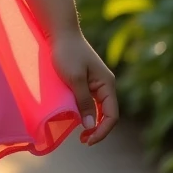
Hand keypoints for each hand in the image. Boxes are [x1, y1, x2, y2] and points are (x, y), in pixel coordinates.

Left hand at [47, 28, 118, 145]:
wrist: (61, 32)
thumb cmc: (68, 53)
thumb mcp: (75, 79)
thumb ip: (84, 102)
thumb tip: (90, 126)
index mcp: (107, 84)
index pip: (112, 115)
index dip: (102, 131)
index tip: (87, 140)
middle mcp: (106, 85)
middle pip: (107, 114)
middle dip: (97, 129)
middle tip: (83, 140)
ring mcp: (96, 83)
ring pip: (98, 109)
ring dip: (91, 122)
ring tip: (80, 133)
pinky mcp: (87, 81)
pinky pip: (90, 101)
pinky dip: (85, 112)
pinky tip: (76, 117)